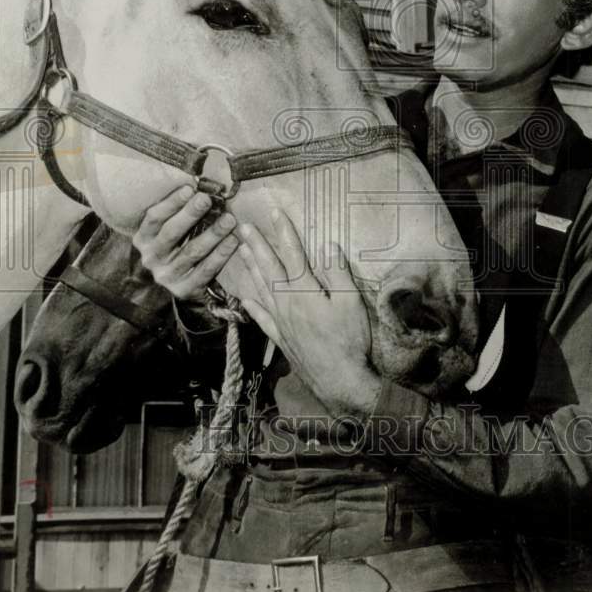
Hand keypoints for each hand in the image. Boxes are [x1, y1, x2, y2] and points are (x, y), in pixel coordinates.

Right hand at [133, 180, 238, 301]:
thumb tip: (199, 185)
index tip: (190, 188)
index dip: (171, 202)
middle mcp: (150, 258)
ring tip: (229, 219)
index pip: (154, 218)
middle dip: (191, 214)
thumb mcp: (172, 228)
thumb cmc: (180, 244)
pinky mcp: (183, 289)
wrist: (183, 281)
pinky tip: (233, 241)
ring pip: (192, 251)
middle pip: (171, 233)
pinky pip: (205, 270)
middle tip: (208, 199)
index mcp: (143, 238)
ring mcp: (166, 276)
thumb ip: (180, 210)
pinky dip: (221, 255)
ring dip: (213, 233)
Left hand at [237, 209, 380, 416]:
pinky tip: (246, 296)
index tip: (274, 211)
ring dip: (251, 267)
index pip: (292, 253)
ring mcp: (280, 321)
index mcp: (304, 290)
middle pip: (269, 267)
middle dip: (257, 244)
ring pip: (261, 288)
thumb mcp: (351, 302)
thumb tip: (327, 245)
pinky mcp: (280, 337)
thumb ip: (338, 273)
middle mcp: (287, 302)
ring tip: (240, 251)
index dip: (283, 231)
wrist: (339, 380)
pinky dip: (252, 304)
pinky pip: (261, 317)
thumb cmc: (349, 339)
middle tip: (243, 226)